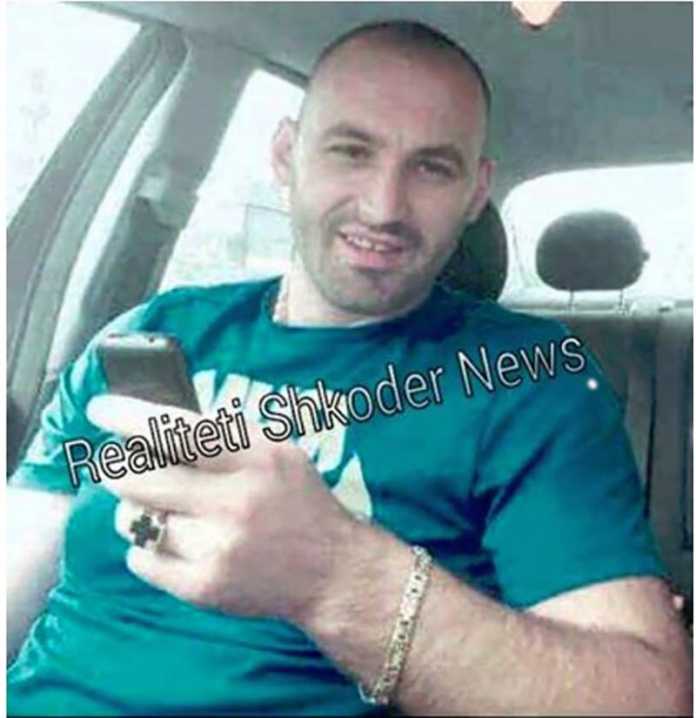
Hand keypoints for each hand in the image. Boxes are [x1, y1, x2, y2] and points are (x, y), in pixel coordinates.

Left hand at [86, 394, 363, 624]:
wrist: (331, 571)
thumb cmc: (300, 503)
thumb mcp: (278, 453)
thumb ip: (227, 435)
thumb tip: (158, 422)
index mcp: (256, 457)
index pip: (177, 429)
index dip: (130, 417)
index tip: (101, 409)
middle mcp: (235, 499)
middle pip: (141, 477)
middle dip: (117, 468)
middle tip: (117, 467)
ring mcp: (218, 546)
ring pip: (137, 520)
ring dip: (135, 510)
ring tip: (155, 508)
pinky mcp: (205, 586)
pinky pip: (141, 559)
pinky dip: (145, 547)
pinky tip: (169, 541)